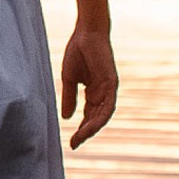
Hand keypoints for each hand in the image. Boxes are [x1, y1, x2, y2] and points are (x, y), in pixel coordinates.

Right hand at [60, 26, 116, 148]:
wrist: (87, 33)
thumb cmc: (78, 51)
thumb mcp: (69, 78)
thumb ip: (69, 98)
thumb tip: (66, 118)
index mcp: (93, 92)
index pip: (88, 115)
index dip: (81, 128)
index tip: (71, 142)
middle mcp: (103, 93)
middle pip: (96, 118)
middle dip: (85, 132)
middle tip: (74, 144)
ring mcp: (108, 90)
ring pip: (102, 115)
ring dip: (92, 128)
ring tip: (80, 138)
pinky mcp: (111, 84)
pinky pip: (107, 105)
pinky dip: (99, 117)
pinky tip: (89, 125)